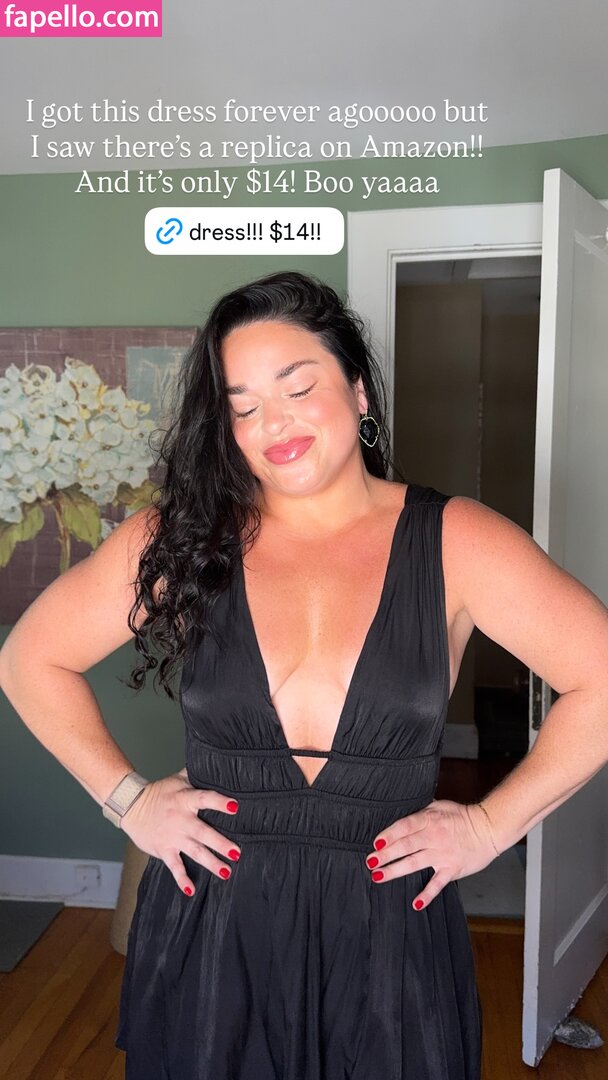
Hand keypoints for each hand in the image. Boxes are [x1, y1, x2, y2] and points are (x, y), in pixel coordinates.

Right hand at [120, 767, 240, 896]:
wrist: (131, 806)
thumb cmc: (160, 792)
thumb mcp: (178, 779)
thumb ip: (196, 773)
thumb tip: (217, 760)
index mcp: (186, 799)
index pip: (205, 799)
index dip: (219, 802)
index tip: (235, 807)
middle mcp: (181, 819)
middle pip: (203, 832)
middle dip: (220, 843)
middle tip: (237, 852)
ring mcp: (172, 837)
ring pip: (194, 851)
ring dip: (210, 863)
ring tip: (226, 872)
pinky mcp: (164, 850)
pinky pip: (174, 867)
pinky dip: (182, 880)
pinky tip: (191, 891)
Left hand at [364, 799, 500, 909]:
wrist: (488, 828)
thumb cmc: (463, 816)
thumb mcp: (439, 805)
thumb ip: (420, 811)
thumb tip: (401, 809)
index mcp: (429, 820)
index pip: (405, 827)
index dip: (390, 835)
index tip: (376, 843)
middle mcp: (434, 837)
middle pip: (406, 846)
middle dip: (386, 854)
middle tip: (370, 861)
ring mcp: (442, 855)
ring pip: (415, 863)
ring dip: (396, 870)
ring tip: (378, 876)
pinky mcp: (452, 869)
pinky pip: (437, 884)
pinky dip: (427, 895)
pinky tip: (416, 903)